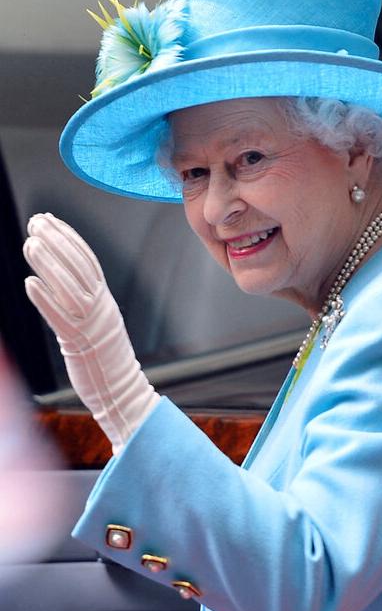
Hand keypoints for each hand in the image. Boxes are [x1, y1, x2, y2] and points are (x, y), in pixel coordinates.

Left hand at [23, 213, 158, 454]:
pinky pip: (60, 318)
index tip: (50, 219)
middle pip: (79, 267)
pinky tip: (29, 283)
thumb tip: (64, 281)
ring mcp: (91, 324)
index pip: (87, 260)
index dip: (68, 236)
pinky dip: (45, 300)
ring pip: (70, 287)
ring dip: (49, 264)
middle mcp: (100, 308)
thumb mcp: (100, 322)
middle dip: (56, 241)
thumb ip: (85, 301)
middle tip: (36, 222)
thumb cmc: (106, 360)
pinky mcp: (79, 343)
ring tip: (30, 243)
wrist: (122, 391)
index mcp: (104, 301)